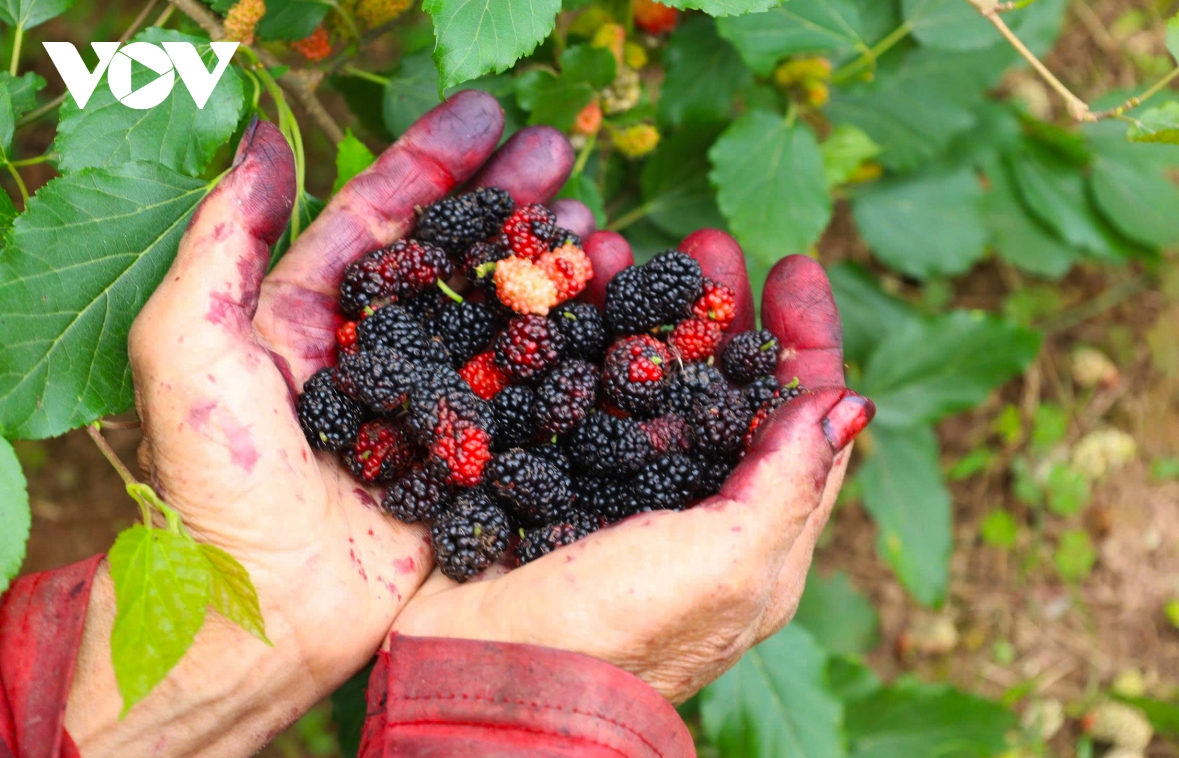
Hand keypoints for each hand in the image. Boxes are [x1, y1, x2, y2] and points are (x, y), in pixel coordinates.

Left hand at [65, 91, 579, 756]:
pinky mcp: (465, 457)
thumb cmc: (214, 481)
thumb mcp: (188, 346)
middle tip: (565, 156)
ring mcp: (426, 404)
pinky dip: (562, 347)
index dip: (435, 161)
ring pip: (496, 313)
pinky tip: (601, 310)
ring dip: (544, 263)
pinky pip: (520, 389)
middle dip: (506, 200)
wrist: (261, 610)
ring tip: (596, 224)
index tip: (492, 117)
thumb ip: (223, 240)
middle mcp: (376, 350)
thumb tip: (267, 141)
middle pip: (453, 255)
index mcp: (311, 314)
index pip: (382, 217)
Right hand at [391, 229, 873, 701]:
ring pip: (642, 375)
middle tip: (704, 242)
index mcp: (751, 533)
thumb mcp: (725, 566)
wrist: (480, 690)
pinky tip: (558, 292)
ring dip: (638, 307)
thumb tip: (850, 403)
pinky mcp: (544, 477)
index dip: (802, 340)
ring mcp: (613, 490)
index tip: (793, 268)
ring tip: (616, 248)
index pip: (799, 420)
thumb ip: (788, 484)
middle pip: (718, 384)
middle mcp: (688, 506)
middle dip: (717, 307)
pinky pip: (570, 389)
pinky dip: (570, 336)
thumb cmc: (616, 638)